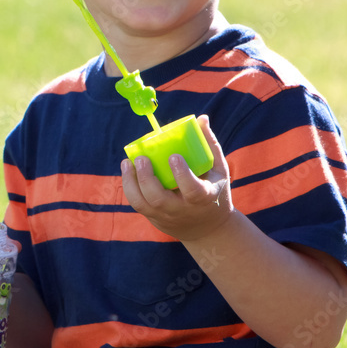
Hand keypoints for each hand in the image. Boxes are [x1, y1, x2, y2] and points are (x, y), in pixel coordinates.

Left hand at [120, 115, 232, 242]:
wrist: (208, 229)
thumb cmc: (214, 191)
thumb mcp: (219, 170)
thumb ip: (210, 145)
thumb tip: (201, 118)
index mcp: (204, 198)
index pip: (192, 190)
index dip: (182, 175)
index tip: (173, 156)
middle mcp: (182, 211)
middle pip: (160, 200)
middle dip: (147, 179)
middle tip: (142, 158)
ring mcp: (166, 216)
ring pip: (143, 204)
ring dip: (131, 183)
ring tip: (127, 163)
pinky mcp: (154, 219)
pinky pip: (138, 204)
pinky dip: (130, 187)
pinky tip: (128, 170)